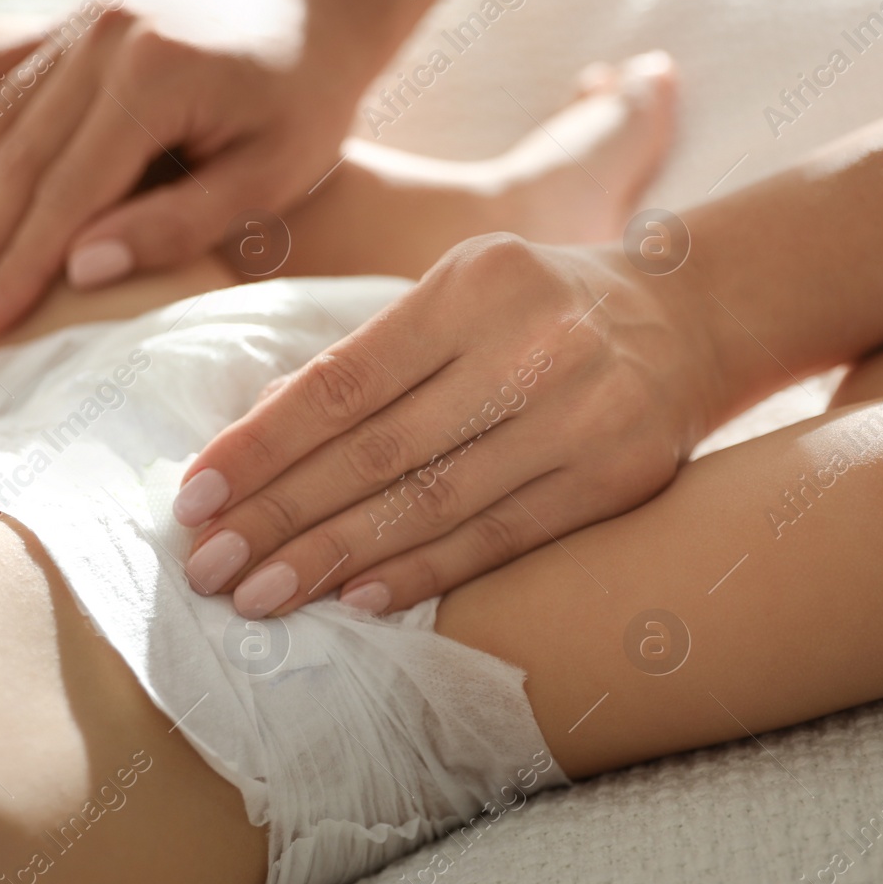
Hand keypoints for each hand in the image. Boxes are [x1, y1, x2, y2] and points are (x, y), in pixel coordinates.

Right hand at [0, 0, 371, 340]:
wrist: (320, 11)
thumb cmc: (308, 107)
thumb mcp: (267, 180)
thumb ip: (177, 224)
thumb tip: (80, 270)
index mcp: (152, 78)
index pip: (64, 193)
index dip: (14, 267)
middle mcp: (102, 39)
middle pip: (14, 160)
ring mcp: (83, 22)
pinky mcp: (78, 22)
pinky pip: (1, 74)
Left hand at [173, 233, 728, 617]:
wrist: (688, 320)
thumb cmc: (539, 308)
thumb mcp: (460, 294)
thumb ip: (372, 357)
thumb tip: (259, 432)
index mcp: (474, 283)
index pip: (344, 380)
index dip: (261, 445)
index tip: (194, 497)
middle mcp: (530, 345)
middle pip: (378, 450)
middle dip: (280, 515)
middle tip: (207, 569)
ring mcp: (580, 414)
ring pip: (432, 503)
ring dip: (335, 558)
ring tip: (261, 596)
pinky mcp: (614, 478)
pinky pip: (499, 537)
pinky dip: (423, 571)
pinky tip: (358, 599)